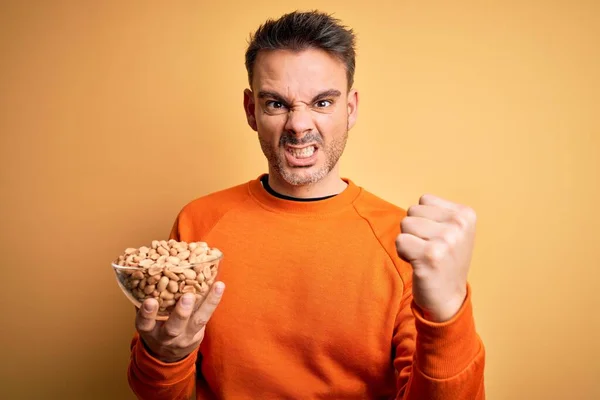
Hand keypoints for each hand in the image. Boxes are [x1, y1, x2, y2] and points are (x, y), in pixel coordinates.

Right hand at [135, 281, 224, 362]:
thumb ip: (143, 301)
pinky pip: (207, 317)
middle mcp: (166, 336)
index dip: (147, 313)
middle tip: (188, 297)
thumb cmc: (154, 327)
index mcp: (149, 330)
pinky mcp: (198, 334)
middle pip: (174, 328)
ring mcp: (184, 337)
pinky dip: (213, 301)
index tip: (150, 301)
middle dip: (181, 313)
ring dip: (208, 304)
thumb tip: (139, 272)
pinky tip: (219, 286)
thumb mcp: (145, 319)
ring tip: (217, 286)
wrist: (167, 354)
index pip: (145, 323)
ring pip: (198, 321)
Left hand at [396, 195, 475, 321]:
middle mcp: (459, 225)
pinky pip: (400, 241)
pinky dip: (403, 253)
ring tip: (424, 255)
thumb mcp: (452, 230)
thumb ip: (436, 212)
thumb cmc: (444, 260)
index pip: (424, 200)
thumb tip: (417, 204)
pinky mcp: (431, 256)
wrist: (448, 298)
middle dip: (414, 230)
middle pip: (412, 211)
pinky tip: (418, 264)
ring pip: (405, 224)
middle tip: (429, 249)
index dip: (423, 219)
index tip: (437, 238)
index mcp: (466, 214)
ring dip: (408, 241)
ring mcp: (447, 240)